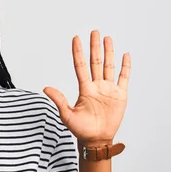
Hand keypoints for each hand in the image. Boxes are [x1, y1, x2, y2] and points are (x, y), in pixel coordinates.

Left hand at [43, 30, 130, 144]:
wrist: (96, 140)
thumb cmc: (80, 129)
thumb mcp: (67, 115)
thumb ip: (59, 100)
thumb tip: (45, 88)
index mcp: (84, 89)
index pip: (80, 66)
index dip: (78, 52)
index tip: (76, 38)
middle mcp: (96, 86)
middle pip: (95, 61)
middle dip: (94, 46)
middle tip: (94, 31)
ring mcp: (109, 89)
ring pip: (109, 66)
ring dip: (109, 52)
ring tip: (107, 38)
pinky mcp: (120, 95)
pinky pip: (124, 78)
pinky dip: (125, 67)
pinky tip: (125, 55)